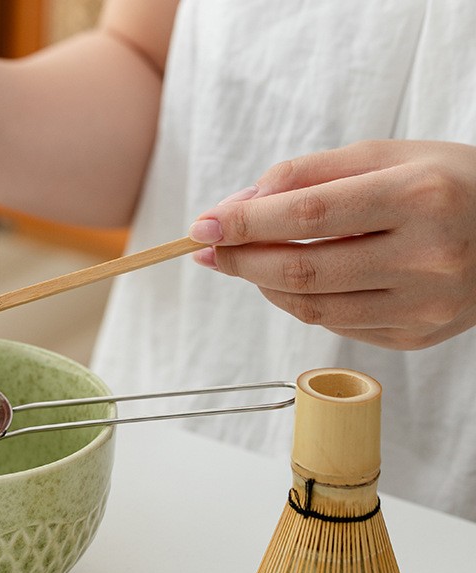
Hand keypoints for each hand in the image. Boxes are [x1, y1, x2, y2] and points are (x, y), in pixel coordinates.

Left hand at [188, 140, 475, 348]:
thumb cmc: (449, 184)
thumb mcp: (388, 156)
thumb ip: (310, 174)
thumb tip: (240, 204)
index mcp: (421, 197)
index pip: (308, 216)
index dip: (245, 223)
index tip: (203, 225)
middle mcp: (426, 258)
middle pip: (302, 270)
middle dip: (241, 261)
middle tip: (207, 250)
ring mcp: (423, 307)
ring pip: (312, 307)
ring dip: (263, 285)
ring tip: (246, 261)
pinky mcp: (416, 336)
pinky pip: (337, 324)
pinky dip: (301, 301)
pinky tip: (291, 280)